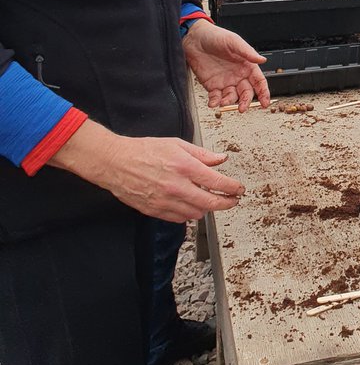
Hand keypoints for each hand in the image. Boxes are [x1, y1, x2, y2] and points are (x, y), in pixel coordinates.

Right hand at [50, 120, 244, 220]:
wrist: (115, 162)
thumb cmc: (144, 150)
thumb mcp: (177, 145)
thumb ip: (202, 154)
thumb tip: (221, 159)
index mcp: (184, 167)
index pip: (217, 182)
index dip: (233, 188)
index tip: (239, 189)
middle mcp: (177, 186)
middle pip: (211, 203)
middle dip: (226, 203)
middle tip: (233, 200)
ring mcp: (165, 201)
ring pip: (196, 213)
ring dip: (206, 208)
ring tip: (209, 200)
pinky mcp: (155, 211)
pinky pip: (179, 219)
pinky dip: (189, 214)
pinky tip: (190, 205)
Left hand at [182, 19, 269, 110]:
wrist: (194, 38)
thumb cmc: (215, 36)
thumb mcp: (233, 41)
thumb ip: (248, 52)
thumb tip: (262, 60)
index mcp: (246, 65)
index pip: (259, 81)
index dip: (263, 92)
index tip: (265, 102)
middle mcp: (238, 75)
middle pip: (246, 93)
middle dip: (245, 101)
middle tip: (242, 108)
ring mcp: (225, 81)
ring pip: (232, 97)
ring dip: (229, 102)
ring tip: (223, 102)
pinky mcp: (212, 85)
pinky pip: (216, 97)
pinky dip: (215, 102)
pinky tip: (213, 102)